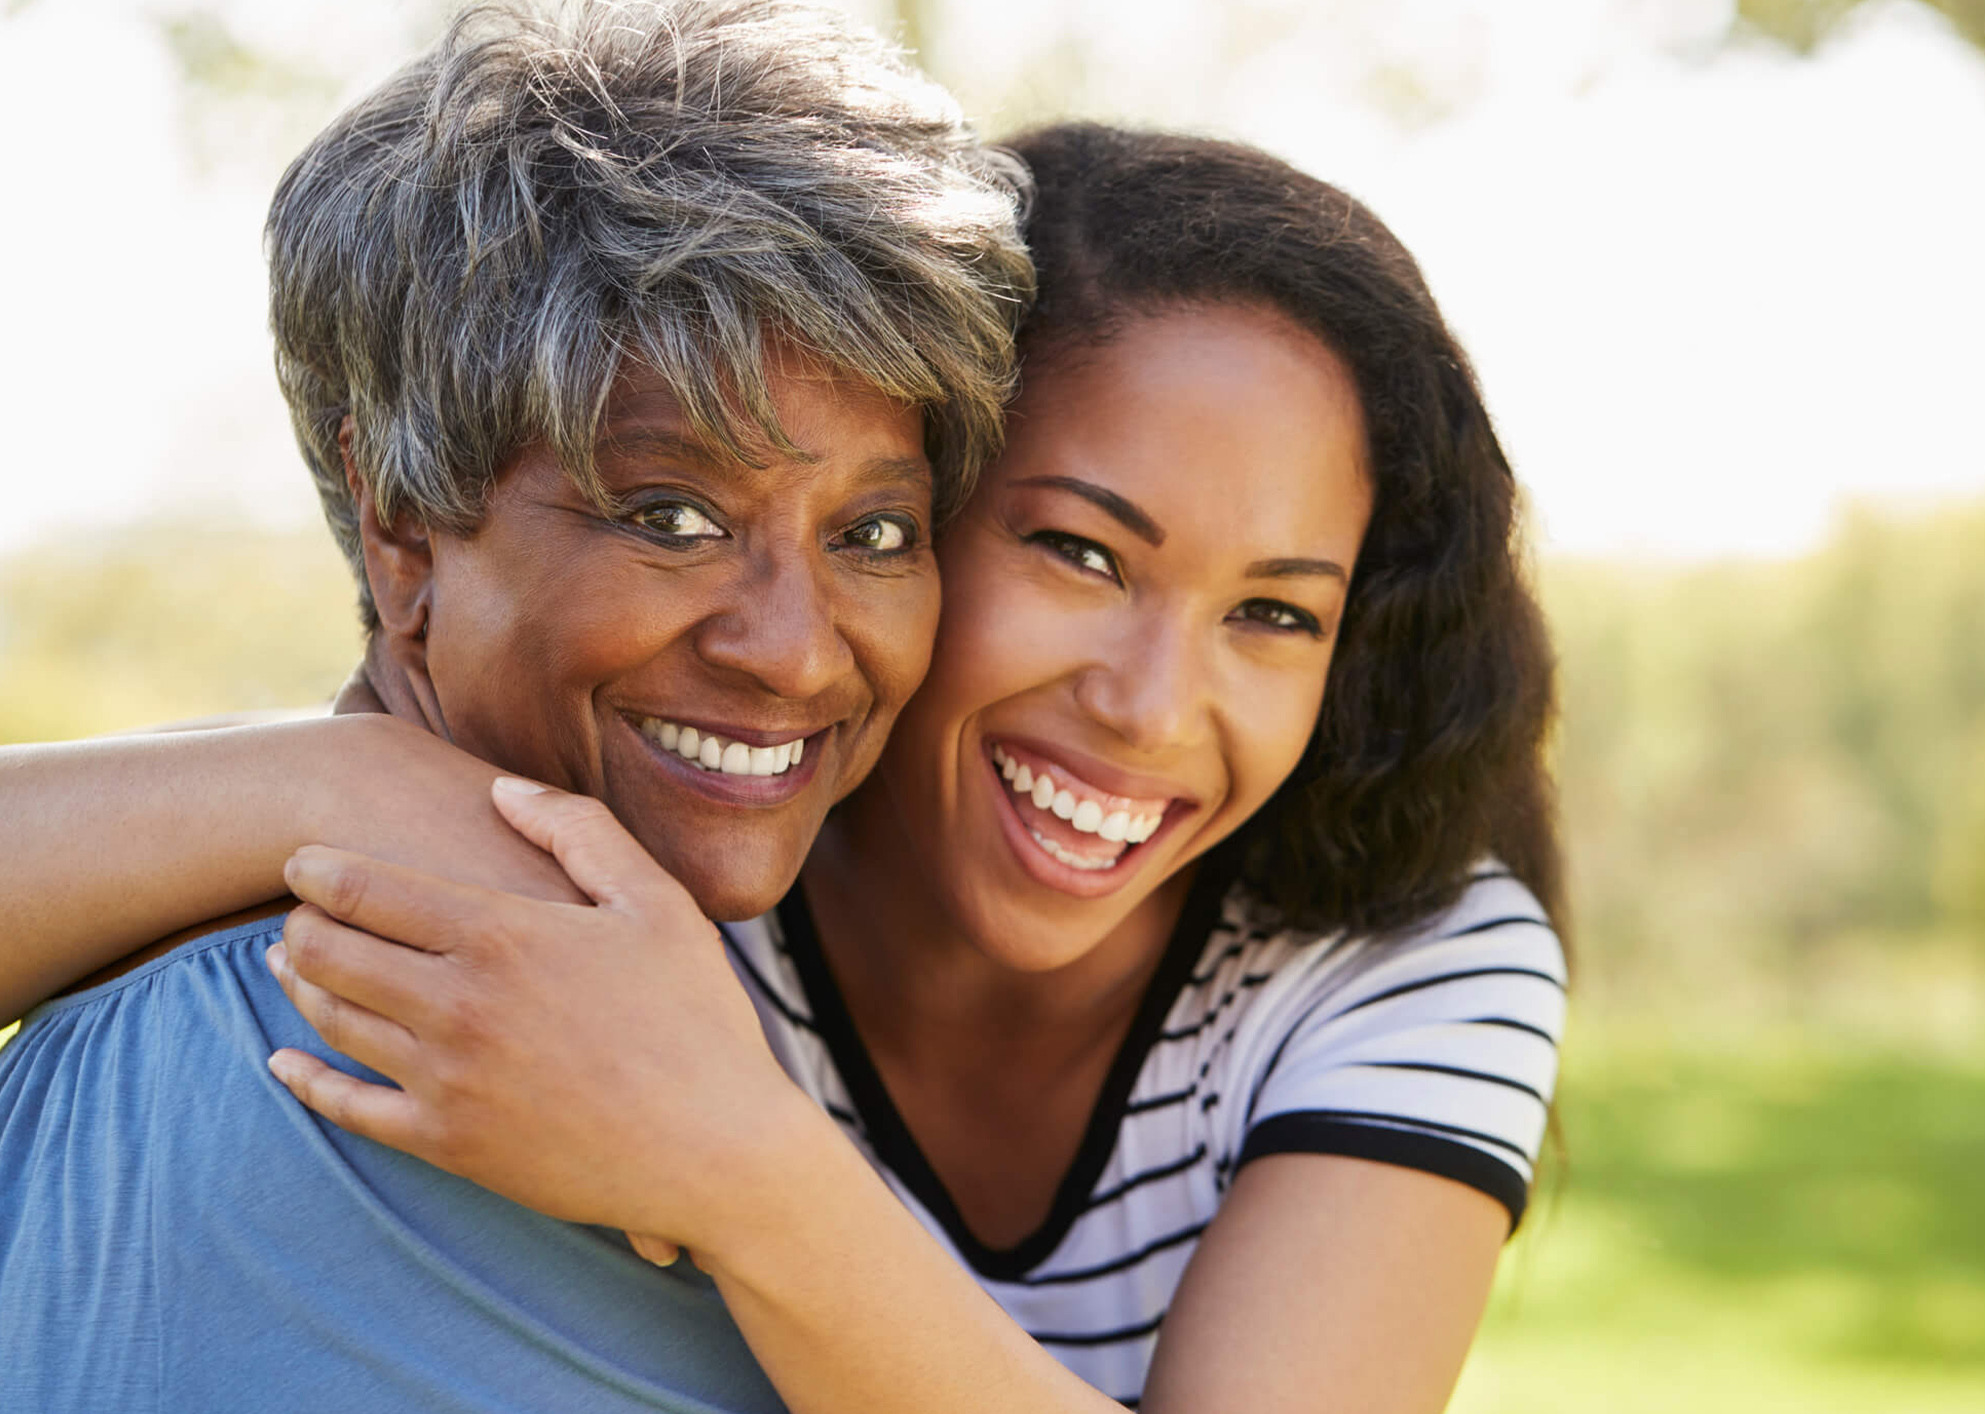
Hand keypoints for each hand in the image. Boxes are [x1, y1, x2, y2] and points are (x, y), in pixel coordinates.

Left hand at [263, 778, 812, 1260]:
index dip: (318, 870)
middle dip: (300, 923)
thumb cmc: (697, 1017)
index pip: (367, 889)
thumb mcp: (656, 901)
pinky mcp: (448, 1143)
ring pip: (331, 1021)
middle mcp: (456, 1004)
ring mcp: (446, 1079)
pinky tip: (283, 1063)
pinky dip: (303, 1080)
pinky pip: (348, 1108)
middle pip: (328, 952)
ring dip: (298, 985)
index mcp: (502, 934)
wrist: (717, 1150)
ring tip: (290, 963)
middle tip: (298, 911)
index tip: (301, 861)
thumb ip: (576, 832)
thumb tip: (499, 791)